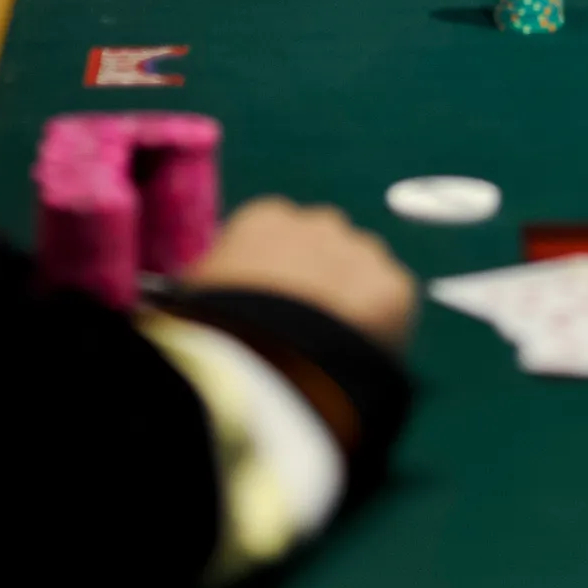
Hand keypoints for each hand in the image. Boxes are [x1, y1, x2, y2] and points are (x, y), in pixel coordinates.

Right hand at [179, 197, 417, 351]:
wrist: (262, 369)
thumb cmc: (211, 335)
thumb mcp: (191, 303)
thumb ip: (210, 289)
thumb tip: (204, 305)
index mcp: (263, 218)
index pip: (271, 239)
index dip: (269, 279)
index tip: (263, 312)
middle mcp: (319, 222)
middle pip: (321, 251)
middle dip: (313, 284)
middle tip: (299, 333)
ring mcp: (363, 251)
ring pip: (358, 275)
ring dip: (348, 303)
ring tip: (328, 353)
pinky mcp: (396, 289)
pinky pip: (389, 306)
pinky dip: (379, 329)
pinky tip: (355, 359)